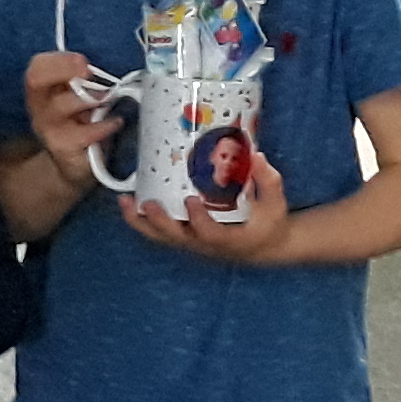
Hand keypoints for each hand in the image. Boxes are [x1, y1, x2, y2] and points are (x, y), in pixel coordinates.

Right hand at [24, 53, 112, 182]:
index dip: (59, 60)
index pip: (38, 66)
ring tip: (107, 97)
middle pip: (36, 79)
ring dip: (86, 97)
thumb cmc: (81, 123)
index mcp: (45, 88)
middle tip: (88, 71)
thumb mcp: (81, 99)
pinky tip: (116, 122)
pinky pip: (81, 135)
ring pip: (59, 106)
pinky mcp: (62, 148)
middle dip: (63, 69)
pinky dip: (102, 127)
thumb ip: (86, 82)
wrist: (74, 164)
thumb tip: (112, 65)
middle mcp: (40, 105)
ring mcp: (48, 128)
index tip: (84, 61)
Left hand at [125, 146, 295, 259]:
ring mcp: (193, 243)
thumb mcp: (276, 204)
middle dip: (160, 222)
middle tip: (148, 203)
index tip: (191, 200)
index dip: (199, 220)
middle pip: (177, 239)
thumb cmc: (268, 224)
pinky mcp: (185, 238)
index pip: (210, 235)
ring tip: (125, 203)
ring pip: (163, 238)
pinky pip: (160, 233)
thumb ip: (268, 181)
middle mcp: (206, 245)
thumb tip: (256, 155)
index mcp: (230, 239)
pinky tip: (129, 204)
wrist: (263, 246)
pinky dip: (142, 221)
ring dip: (141, 223)